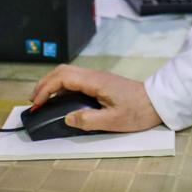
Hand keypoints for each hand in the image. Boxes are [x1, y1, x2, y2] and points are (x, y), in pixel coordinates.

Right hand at [30, 65, 161, 132]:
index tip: (37, 104)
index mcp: (95, 81)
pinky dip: (62, 87)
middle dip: (44, 84)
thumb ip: (88, 121)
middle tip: (34, 102)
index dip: (46, 89)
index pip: (63, 77)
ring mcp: (98, 77)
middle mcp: (95, 75)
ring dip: (52, 84)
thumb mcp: (113, 121)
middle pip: (63, 71)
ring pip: (69, 73)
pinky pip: (76, 80)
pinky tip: (59, 99)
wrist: (157, 102)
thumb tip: (67, 118)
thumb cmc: (138, 111)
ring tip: (42, 101)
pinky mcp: (101, 82)